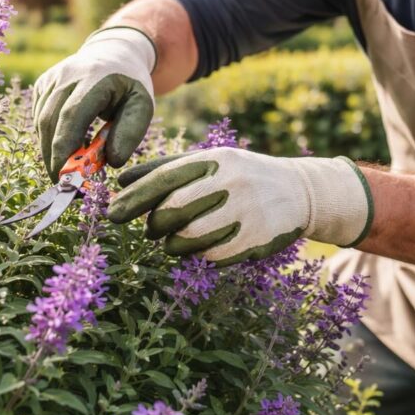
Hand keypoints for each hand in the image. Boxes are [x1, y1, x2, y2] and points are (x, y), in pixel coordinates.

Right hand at [32, 27, 156, 180]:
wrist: (114, 54)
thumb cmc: (131, 85)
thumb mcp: (143, 105)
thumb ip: (130, 132)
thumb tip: (112, 162)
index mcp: (95, 78)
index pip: (71, 115)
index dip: (64, 148)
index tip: (67, 176)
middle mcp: (67, 74)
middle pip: (49, 121)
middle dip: (52, 156)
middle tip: (63, 184)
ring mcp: (52, 78)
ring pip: (40, 121)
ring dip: (49, 150)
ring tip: (68, 168)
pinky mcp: (43, 84)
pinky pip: (39, 116)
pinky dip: (48, 137)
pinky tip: (66, 147)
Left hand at [107, 148, 373, 264]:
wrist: (301, 192)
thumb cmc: (243, 175)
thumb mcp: (211, 161)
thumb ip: (167, 169)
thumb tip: (120, 180)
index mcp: (215, 159)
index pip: (164, 179)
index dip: (134, 198)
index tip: (113, 212)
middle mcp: (231, 182)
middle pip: (172, 211)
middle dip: (154, 225)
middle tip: (152, 230)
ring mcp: (246, 211)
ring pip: (190, 238)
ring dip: (174, 244)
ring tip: (174, 241)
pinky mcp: (256, 239)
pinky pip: (213, 255)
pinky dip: (200, 255)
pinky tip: (203, 247)